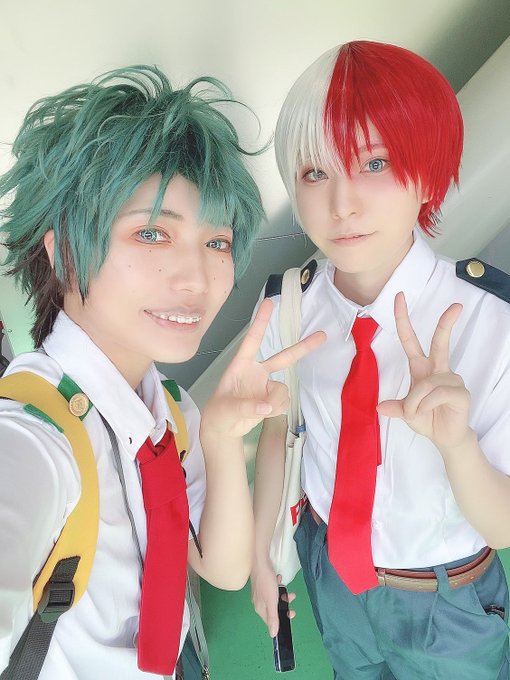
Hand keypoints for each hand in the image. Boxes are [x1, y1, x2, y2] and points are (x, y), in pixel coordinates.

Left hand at [202, 298, 325, 438]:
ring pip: (283, 389)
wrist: (224, 429)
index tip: (269, 302)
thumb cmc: (220, 412)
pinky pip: (284, 401)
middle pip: (284, 357)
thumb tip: (267, 407)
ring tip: (258, 410)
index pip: (252, 340)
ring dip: (274, 402)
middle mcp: (258, 371)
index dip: (261, 321)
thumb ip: (247, 407)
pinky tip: (264, 413)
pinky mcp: (273, 398)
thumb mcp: (227, 409)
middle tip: (322, 335)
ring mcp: (267, 385)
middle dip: (303, 347)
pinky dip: (276, 410)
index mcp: (242, 365)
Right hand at [251, 560, 295, 636]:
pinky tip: (279, 580)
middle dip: (284, 605)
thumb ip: (273, 618)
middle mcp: (259, 602)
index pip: (270, 621)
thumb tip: (273, 635)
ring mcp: (260, 592)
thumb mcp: (271, 602)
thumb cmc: (266, 583)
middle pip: (274, 609)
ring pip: (274, 598)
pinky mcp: (262, 584)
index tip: (291, 614)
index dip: (281, 620)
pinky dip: (278, 586)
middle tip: (292, 599)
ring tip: (289, 590)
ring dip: (283, 595)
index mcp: (260, 608)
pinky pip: (272, 589)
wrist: (261, 562)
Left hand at [377, 292, 471, 451]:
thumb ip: (395, 407)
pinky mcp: (460, 392)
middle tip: (455, 305)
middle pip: (440, 342)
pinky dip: (425, 405)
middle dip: (446, 323)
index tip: (399, 297)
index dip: (404, 319)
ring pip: (426, 384)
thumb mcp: (405, 412)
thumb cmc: (427, 419)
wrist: (445, 438)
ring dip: (415, 402)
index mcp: (422, 368)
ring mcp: (451, 380)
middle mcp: (438, 369)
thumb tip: (379, 407)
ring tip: (417, 412)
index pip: (411, 339)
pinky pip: (436, 394)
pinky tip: (428, 411)